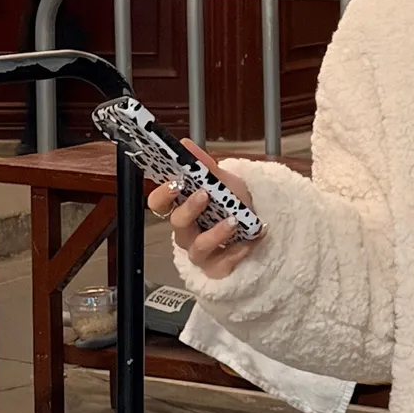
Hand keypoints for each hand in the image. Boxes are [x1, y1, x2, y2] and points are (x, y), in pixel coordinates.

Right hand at [147, 140, 260, 280]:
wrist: (255, 226)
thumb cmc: (232, 204)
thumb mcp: (222, 182)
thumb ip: (204, 166)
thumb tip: (185, 144)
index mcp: (181, 208)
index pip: (158, 203)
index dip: (163, 193)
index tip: (176, 182)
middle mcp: (186, 231)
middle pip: (177, 223)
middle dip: (191, 208)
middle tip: (206, 194)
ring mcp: (200, 252)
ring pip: (199, 246)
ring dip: (216, 233)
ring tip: (235, 221)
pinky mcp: (217, 267)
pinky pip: (222, 264)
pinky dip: (238, 251)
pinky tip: (252, 238)